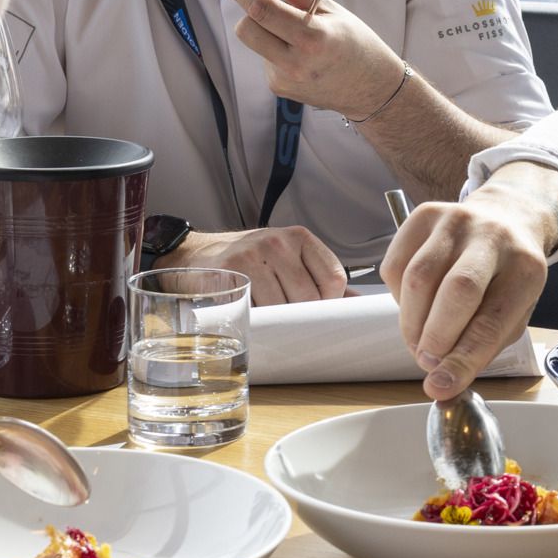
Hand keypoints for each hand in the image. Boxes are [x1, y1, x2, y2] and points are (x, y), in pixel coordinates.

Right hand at [159, 225, 346, 304]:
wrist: (198, 256)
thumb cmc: (251, 262)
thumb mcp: (288, 260)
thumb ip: (320, 279)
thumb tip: (358, 304)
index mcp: (300, 237)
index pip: (334, 278)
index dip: (328, 302)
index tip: (315, 308)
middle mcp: (278, 242)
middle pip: (309, 297)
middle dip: (302, 316)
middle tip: (289, 319)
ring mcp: (252, 256)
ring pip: (283, 307)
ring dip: (278, 321)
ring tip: (269, 314)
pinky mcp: (229, 273)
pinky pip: (255, 310)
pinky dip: (256, 319)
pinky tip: (251, 311)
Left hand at [217, 0, 406, 118]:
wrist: (371, 88)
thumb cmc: (355, 42)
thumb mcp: (329, 7)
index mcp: (314, 37)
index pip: (263, 10)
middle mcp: (296, 63)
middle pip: (246, 29)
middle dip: (248, 10)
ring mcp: (285, 79)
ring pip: (254, 42)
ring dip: (266, 30)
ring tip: (298, 35)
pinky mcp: (279, 88)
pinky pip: (263, 56)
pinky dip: (274, 48)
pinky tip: (301, 54)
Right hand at [380, 161, 557, 399]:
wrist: (507, 218)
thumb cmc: (507, 277)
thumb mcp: (513, 311)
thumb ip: (483, 344)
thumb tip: (443, 380)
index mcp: (526, 268)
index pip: (492, 320)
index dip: (463, 358)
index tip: (440, 386)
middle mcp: (493, 236)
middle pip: (457, 291)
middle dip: (436, 337)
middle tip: (428, 363)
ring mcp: (456, 220)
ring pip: (418, 278)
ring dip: (412, 323)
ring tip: (420, 342)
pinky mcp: (424, 215)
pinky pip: (396, 265)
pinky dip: (398, 298)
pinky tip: (416, 305)